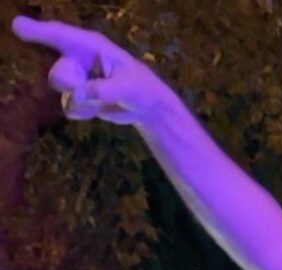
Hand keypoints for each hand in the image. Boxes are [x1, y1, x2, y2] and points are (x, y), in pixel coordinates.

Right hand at [11, 16, 173, 126]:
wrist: (145, 107)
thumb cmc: (141, 87)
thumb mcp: (129, 87)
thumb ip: (105, 89)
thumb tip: (80, 94)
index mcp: (91, 46)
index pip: (61, 36)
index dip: (39, 32)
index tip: (17, 26)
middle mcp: (78, 59)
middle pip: (58, 75)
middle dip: (72, 87)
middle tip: (91, 90)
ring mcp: (75, 78)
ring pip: (63, 93)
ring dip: (83, 103)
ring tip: (104, 100)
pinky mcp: (75, 96)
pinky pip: (69, 108)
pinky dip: (83, 113)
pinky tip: (98, 109)